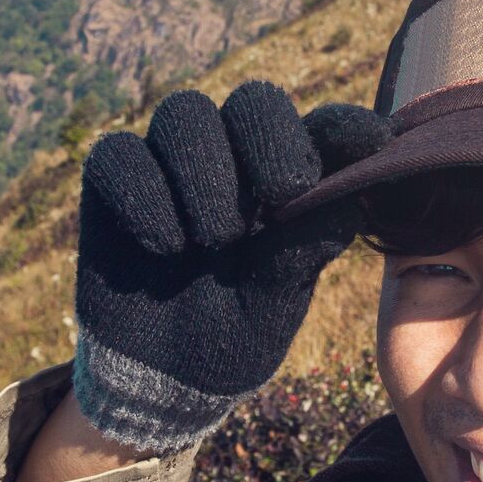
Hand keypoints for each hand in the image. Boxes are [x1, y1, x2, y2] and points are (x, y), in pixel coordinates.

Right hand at [71, 81, 388, 453]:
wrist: (164, 378)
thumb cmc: (234, 334)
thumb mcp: (280, 301)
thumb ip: (308, 244)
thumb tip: (348, 187)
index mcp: (285, 178)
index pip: (318, 128)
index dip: (344, 127)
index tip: (368, 142)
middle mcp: (231, 157)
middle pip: (252, 102)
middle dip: (270, 140)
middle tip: (281, 197)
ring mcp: (169, 163)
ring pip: (185, 114)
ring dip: (205, 174)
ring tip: (214, 241)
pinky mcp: (114, 179)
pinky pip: (120, 153)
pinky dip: (143, 193)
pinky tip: (164, 247)